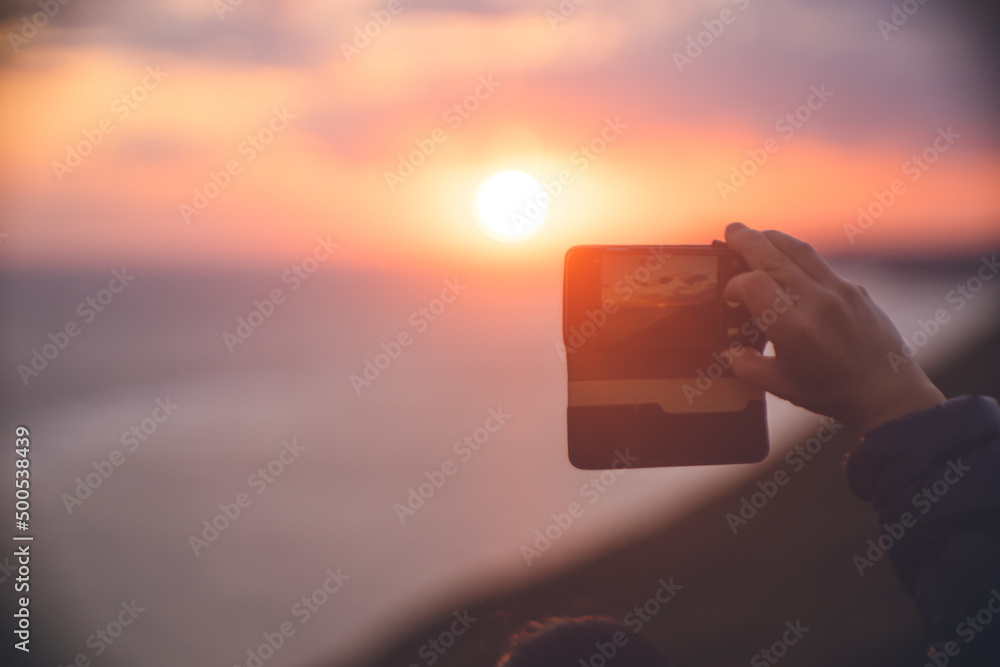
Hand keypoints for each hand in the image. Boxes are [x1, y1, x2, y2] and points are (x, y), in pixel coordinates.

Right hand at [722, 222, 944, 434]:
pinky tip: (788, 260)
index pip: (753, 284)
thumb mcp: (781, 386)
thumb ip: (748, 367)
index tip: (730, 295)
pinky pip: (820, 264)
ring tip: (756, 234)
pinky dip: (797, 255)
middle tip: (731, 230)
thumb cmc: (832, 392)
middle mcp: (816, 302)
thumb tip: (730, 351)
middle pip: (773, 256)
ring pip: (799, 250)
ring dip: (773, 238)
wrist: (888, 392)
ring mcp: (839, 291)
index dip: (735, 284)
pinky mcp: (855, 289)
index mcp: (793, 327)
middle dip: (747, 240)